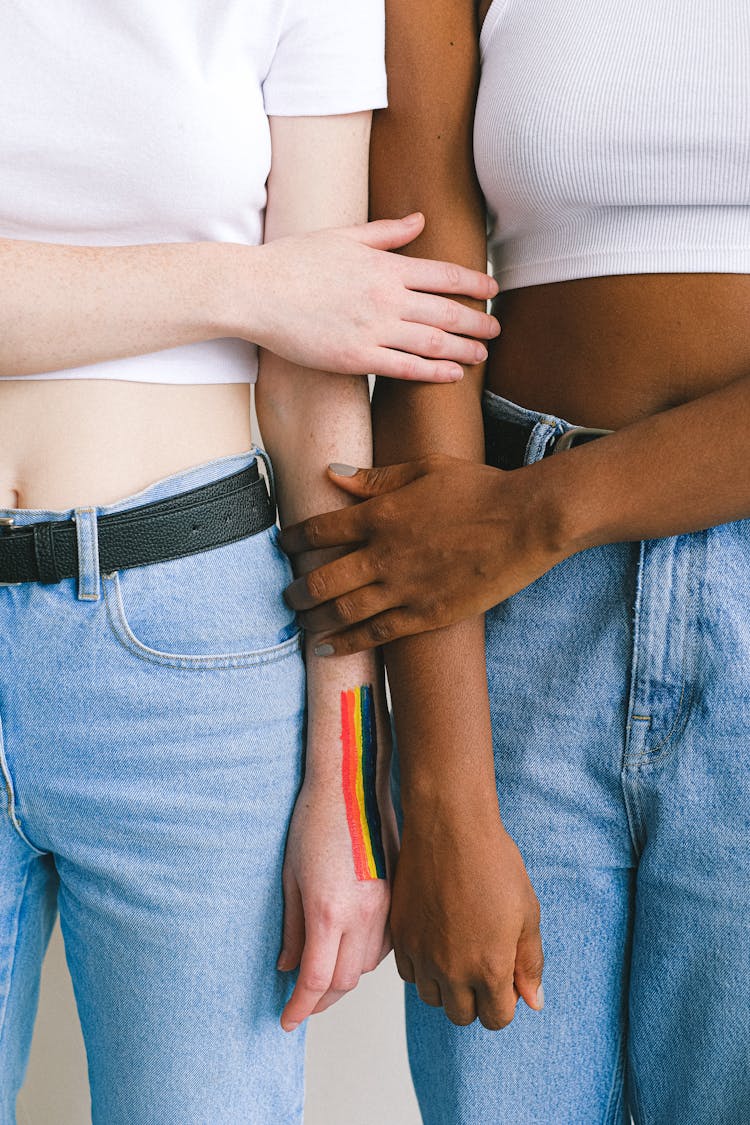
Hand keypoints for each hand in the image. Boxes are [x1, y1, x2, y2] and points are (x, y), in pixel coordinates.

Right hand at [246, 213, 498, 381]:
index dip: (474, 284)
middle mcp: (387, 297)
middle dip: (477, 321)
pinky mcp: (356, 358)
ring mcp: (373, 329)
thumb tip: (421, 220)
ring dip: (463, 349)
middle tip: (496, 329)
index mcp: (386, 265)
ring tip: (482, 355)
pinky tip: (453, 375)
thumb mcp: (343, 235)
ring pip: (432, 342)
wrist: (256, 292)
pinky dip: (433, 372)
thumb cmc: (294, 261)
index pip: (444, 274)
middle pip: (447, 311)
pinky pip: (405, 368)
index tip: (492, 290)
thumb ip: (387, 232)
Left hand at [278, 777, 395, 1031]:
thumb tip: (287, 967)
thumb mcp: (291, 875)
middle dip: (322, 998)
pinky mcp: (400, 894)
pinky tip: (350, 947)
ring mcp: (388, 904)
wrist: (352, 784)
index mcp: (329, 910)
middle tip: (302, 1001)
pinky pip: (387, 943)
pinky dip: (367, 955)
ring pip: (369, 965)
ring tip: (324, 974)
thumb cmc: (315, 821)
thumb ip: (291, 927)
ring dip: (345, 977)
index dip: (300, 1007)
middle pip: (346, 981)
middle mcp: (364, 913)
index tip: (287, 1020)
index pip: (317, 980)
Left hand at [280, 454, 566, 652]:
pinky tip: (327, 648)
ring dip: (315, 620)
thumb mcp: (424, 468)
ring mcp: (404, 588)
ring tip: (302, 624)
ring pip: (342, 611)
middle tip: (287, 596)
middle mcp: (383, 555)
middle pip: (322, 579)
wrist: (524, 522)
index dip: (295, 540)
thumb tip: (331, 474)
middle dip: (297, 590)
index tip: (285, 547)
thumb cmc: (478, 488)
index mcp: (380, 515)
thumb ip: (375, 478)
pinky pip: (376, 634)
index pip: (319, 530)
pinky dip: (346, 643)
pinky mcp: (426, 614)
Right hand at [392, 805, 543, 1028]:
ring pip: (432, 997)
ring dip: (448, 985)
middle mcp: (452, 969)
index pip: (497, 1019)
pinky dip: (423, 966)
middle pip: (462, 1015)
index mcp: (490, 968)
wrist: (449, 826)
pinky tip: (437, 939)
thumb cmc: (493, 863)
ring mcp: (421, 953)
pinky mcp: (400, 935)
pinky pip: (409, 973)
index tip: (507, 977)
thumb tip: (534, 1000)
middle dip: (477, 998)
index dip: (506, 1002)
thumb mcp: (527, 912)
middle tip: (484, 962)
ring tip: (459, 950)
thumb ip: (530, 962)